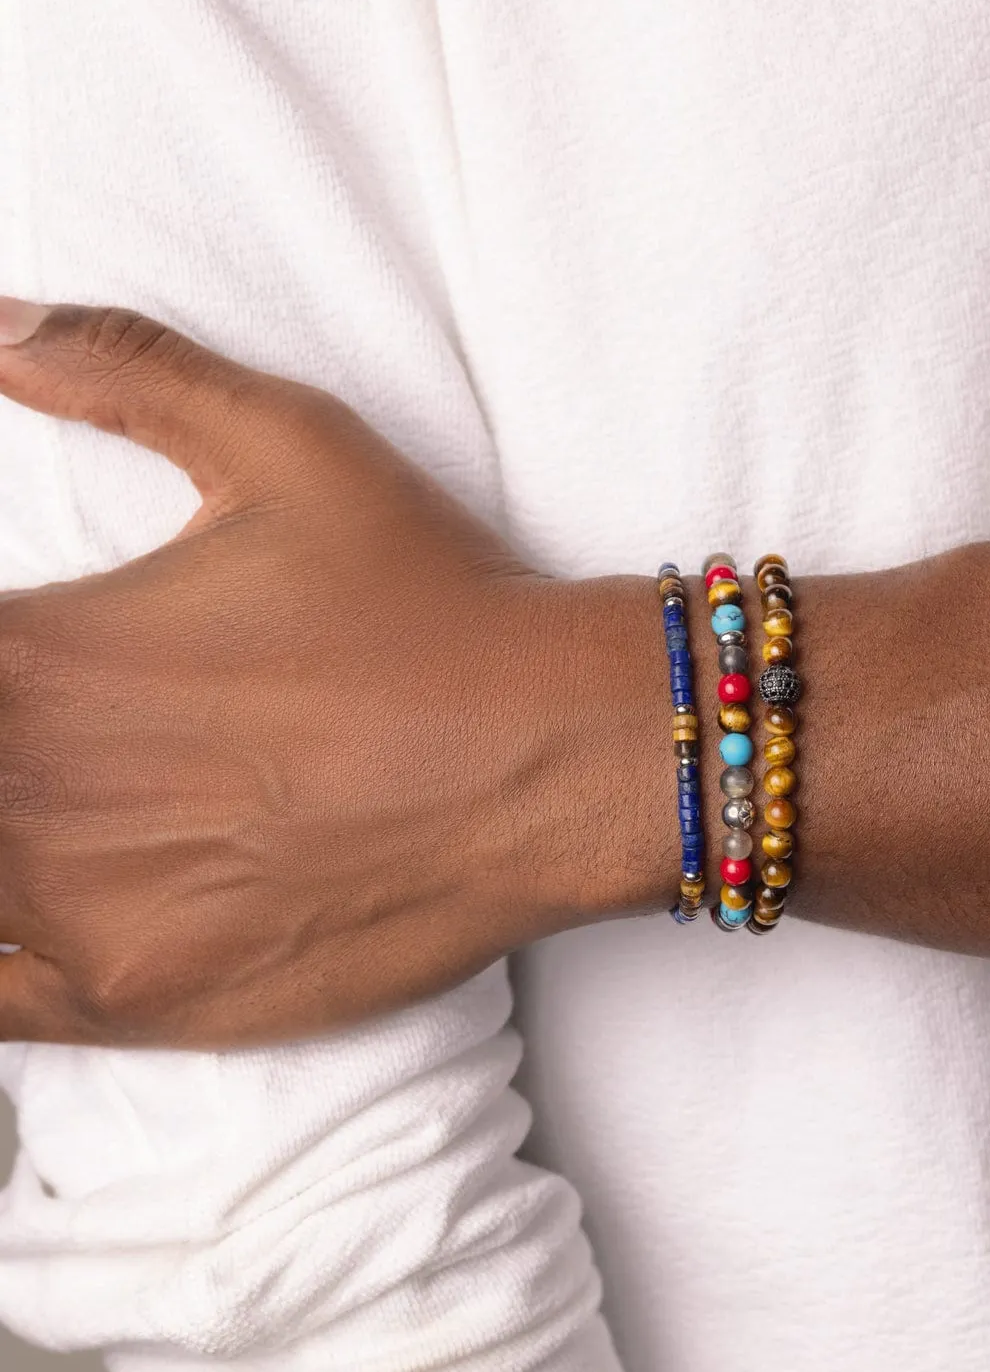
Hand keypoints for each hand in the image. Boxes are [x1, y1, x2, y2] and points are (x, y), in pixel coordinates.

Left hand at [0, 303, 667, 1047]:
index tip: (28, 674)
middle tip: (62, 741)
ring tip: (55, 812)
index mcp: (35, 656)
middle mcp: (30, 793)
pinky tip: (28, 916)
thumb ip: (121, 370)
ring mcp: (75, 915)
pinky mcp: (136, 1001)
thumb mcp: (285, 446)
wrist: (555, 757)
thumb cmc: (428, 603)